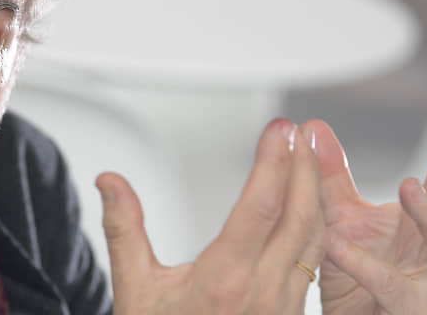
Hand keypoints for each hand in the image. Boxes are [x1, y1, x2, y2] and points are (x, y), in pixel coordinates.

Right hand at [97, 119, 324, 313]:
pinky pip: (314, 261)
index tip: (279, 130)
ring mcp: (284, 308)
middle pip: (298, 217)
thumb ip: (124, 230)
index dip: (273, 163)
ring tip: (308, 157)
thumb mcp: (134, 291)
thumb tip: (109, 180)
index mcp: (223, 283)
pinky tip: (309, 204)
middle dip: (303, 168)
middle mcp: (263, 295)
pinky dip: (316, 224)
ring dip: (314, 193)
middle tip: (301, 131)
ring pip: (314, 239)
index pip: (260, 209)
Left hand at [315, 95, 426, 313]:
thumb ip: (329, 175)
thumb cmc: (352, 277)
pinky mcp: (404, 308)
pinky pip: (391, 287)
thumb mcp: (338, 215)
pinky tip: (336, 243)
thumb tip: (315, 127)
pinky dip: (362, 263)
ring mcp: (426, 279)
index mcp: (422, 219)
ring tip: (408, 185)